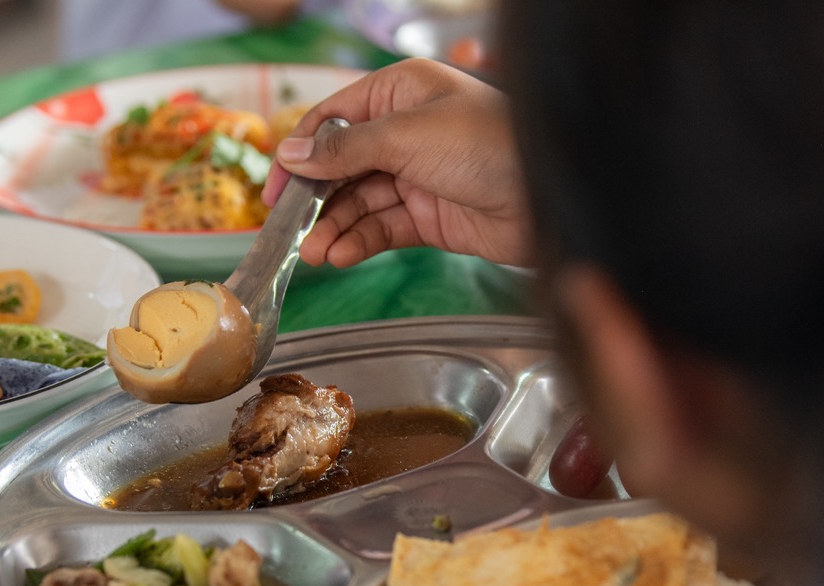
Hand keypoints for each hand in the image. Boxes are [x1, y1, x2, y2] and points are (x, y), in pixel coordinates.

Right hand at [262, 58, 533, 267]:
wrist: (548, 197)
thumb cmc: (489, 145)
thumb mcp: (408, 137)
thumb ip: (346, 149)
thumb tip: (292, 154)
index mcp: (399, 93)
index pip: (332, 120)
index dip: (299, 154)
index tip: (275, 190)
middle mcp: (405, 132)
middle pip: (341, 166)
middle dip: (315, 200)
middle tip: (289, 233)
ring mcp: (417, 176)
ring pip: (360, 202)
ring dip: (334, 227)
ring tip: (315, 253)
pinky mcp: (430, 217)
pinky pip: (383, 228)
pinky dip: (360, 242)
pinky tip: (341, 255)